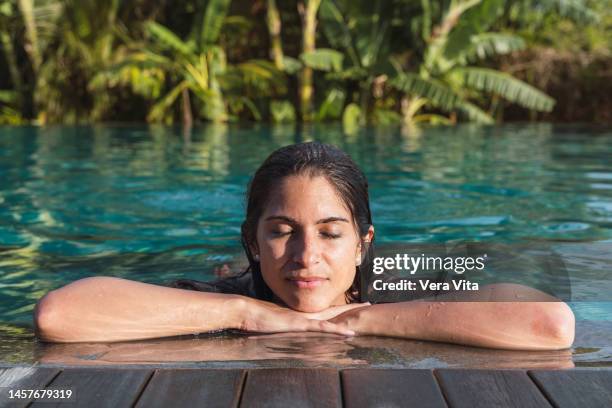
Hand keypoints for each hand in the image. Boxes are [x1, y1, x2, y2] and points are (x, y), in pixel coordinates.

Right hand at [237, 299, 369, 335]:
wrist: (246, 311)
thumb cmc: (257, 317)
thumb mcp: (275, 321)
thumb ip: (285, 322)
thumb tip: (288, 324)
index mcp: (301, 313)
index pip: (325, 310)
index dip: (340, 308)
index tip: (354, 305)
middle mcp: (305, 314)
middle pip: (333, 310)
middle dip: (352, 309)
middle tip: (370, 304)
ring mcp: (303, 319)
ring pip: (330, 319)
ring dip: (348, 319)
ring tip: (365, 318)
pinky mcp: (298, 325)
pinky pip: (321, 328)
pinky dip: (335, 330)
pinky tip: (347, 332)